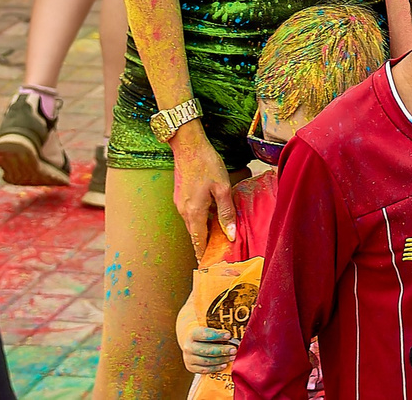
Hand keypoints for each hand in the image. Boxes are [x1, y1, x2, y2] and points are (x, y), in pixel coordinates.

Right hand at [170, 123, 237, 254]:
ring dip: (203, 230)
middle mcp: (183, 211)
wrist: (188, 144)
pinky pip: (191, 213)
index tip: (208, 267)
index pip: (199, 241)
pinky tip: (212, 215)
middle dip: (205, 244)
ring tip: (218, 236)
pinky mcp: (180, 195)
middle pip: (195, 234)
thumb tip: (231, 235)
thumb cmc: (206, 163)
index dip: (204, 254)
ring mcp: (180, 203)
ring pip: (193, 223)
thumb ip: (226, 212)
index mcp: (194, 212)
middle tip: (218, 253)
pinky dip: (200, 218)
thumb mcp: (222, 188)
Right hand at [180, 326, 237, 377]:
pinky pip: (204, 370)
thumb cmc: (202, 334)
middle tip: (233, 349)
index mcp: (192, 334)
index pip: (204, 334)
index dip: (217, 335)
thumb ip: (217, 330)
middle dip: (222, 350)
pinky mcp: (191, 367)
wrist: (189, 341)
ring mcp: (189, 358)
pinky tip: (224, 365)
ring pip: (207, 361)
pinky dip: (215, 368)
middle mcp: (188, 347)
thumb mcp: (206, 327)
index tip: (228, 335)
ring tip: (232, 357)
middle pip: (206, 350)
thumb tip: (231, 335)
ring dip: (221, 360)